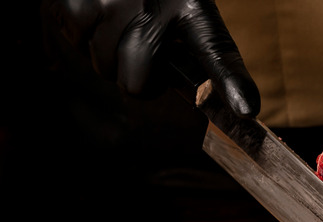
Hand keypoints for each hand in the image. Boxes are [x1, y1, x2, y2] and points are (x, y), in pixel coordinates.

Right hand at [50, 0, 258, 116]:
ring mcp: (112, 5)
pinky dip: (82, 34)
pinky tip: (95, 9)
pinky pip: (78, 44)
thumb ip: (194, 46)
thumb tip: (215, 97)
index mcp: (191, 6)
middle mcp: (153, 6)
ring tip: (116, 18)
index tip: (245, 109)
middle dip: (137, 76)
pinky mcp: (77, 4)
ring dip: (108, 52)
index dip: (230, 82)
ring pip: (105, 67)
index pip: (215, 51)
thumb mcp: (183, 6)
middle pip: (138, 83)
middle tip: (141, 46)